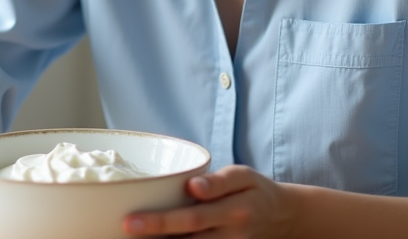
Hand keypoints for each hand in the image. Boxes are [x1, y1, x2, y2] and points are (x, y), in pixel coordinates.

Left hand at [125, 165, 300, 237]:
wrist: (282, 218)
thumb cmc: (255, 191)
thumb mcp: (243, 176)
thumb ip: (220, 181)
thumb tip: (194, 186)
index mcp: (233, 210)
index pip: (191, 218)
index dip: (159, 222)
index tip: (129, 220)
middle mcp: (230, 236)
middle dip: (153, 238)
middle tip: (124, 230)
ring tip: (131, 238)